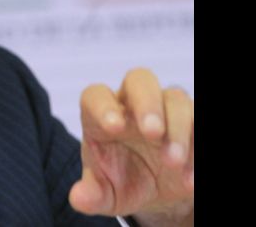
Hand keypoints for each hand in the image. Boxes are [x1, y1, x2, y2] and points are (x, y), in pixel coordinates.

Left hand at [68, 68, 193, 226]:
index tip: (113, 128)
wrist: (154, 189)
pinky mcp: (191, 122)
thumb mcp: (104, 194)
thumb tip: (79, 198)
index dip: (103, 106)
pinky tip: (190, 177)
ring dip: (177, 128)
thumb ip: (90, 194)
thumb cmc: (120, 181)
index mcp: (101, 114)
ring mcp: (165, 109)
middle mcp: (132, 104)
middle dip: (147, 103)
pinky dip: (197, 145)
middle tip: (153, 133)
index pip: (96, 95)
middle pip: (139, 80)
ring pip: (175, 98)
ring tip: (173, 162)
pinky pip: (199, 120)